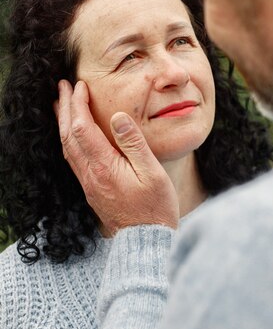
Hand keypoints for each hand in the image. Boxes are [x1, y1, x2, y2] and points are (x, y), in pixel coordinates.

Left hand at [55, 79, 178, 234]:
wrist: (145, 242)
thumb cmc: (155, 207)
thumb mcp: (152, 172)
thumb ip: (134, 143)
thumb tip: (118, 117)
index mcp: (104, 166)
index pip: (83, 128)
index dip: (79, 104)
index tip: (80, 86)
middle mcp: (90, 174)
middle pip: (69, 135)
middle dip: (65, 108)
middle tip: (62, 87)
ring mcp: (88, 183)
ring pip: (67, 147)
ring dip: (63, 123)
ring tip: (62, 105)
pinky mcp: (92, 189)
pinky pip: (72, 159)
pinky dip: (68, 139)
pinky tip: (72, 135)